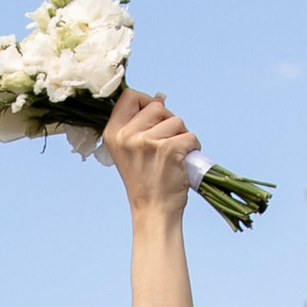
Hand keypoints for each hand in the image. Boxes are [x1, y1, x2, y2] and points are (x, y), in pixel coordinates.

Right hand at [101, 90, 199, 217]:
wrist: (153, 211)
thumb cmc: (144, 182)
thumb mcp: (129, 150)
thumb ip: (140, 123)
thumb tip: (160, 98)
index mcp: (113, 133)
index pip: (129, 96)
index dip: (145, 101)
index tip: (153, 117)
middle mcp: (127, 136)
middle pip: (157, 106)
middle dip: (167, 121)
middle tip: (164, 146)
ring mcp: (147, 142)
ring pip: (176, 121)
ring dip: (181, 136)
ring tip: (173, 157)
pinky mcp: (169, 149)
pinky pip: (190, 136)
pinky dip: (193, 148)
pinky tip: (182, 162)